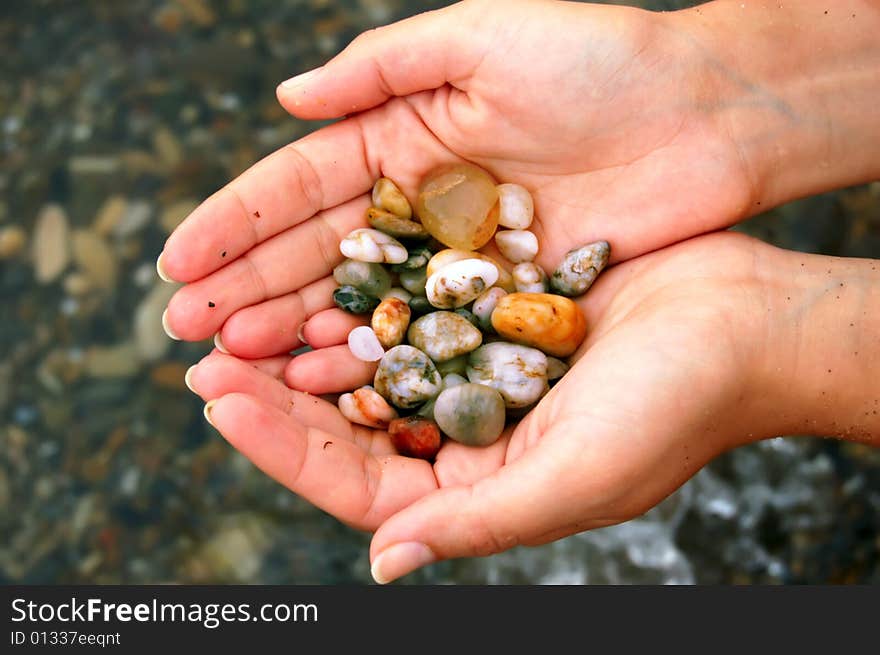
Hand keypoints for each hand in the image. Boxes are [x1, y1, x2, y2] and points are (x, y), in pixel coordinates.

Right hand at [157, 0, 764, 354]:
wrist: (707, 117)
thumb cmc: (602, 62)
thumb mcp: (481, 37)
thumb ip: (381, 68)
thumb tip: (287, 97)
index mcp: (403, 135)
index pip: (299, 187)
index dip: (233, 225)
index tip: (177, 265)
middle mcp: (419, 200)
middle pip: (316, 252)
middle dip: (247, 289)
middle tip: (183, 332)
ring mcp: (457, 255)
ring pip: (360, 297)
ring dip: (294, 329)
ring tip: (234, 362)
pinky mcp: (501, 295)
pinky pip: (425, 328)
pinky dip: (374, 352)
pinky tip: (323, 377)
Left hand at [186, 232, 876, 582]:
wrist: (742, 320)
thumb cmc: (676, 407)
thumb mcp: (576, 478)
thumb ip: (477, 523)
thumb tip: (383, 563)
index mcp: (481, 492)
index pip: (360, 484)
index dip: (284, 448)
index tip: (220, 403)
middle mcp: (469, 440)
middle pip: (349, 425)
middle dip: (275, 396)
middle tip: (203, 358)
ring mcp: (476, 376)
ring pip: (370, 368)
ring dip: (306, 346)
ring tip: (240, 319)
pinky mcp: (490, 319)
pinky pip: (410, 313)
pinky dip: (364, 301)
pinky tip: (317, 281)